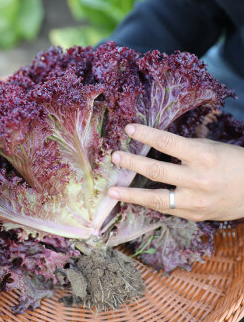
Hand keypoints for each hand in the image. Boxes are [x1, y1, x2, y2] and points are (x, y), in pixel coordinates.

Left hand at [108, 124, 243, 220]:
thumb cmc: (232, 163)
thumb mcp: (210, 148)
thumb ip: (183, 149)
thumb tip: (153, 143)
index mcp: (204, 156)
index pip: (168, 142)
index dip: (146, 135)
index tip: (128, 129)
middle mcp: (199, 179)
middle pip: (159, 171)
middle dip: (133, 163)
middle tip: (115, 157)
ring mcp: (196, 201)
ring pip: (157, 198)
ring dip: (131, 194)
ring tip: (111, 191)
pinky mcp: (194, 215)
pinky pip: (165, 209)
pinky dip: (147, 203)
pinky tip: (131, 200)